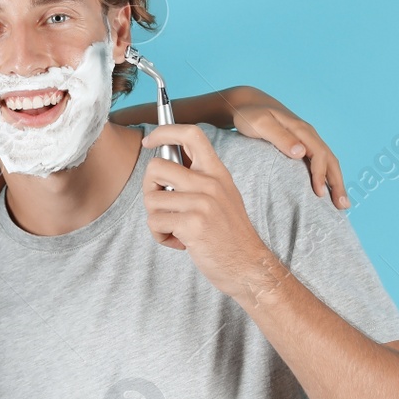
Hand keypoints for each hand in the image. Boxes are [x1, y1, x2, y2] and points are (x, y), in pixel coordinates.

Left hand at [141, 125, 288, 301]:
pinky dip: (160, 235)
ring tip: (175, 229)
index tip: (149, 142)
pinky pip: (155, 222)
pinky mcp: (193, 224)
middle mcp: (210, 183)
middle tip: (161, 205)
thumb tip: (163, 165)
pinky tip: (179, 241)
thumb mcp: (222, 197)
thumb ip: (199, 179)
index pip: (190, 135)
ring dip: (156, 218)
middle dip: (148, 188)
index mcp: (217, 172)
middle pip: (156, 167)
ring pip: (150, 199)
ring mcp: (202, 203)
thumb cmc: (229, 234)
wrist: (249, 266)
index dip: (164, 132)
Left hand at [226, 89, 348, 209]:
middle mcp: (308, 134)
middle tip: (343, 206)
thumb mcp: (260, 124)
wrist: (247, 104)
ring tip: (341, 204)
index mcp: (301, 130)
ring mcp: (306, 139)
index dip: (321, 174)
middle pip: (330, 159)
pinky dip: (327, 176)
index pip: (319, 154)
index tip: (320, 194)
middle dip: (338, 183)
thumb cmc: (249, 115)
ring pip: (328, 161)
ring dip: (336, 181)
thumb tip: (301, 153)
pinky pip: (319, 161)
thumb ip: (279, 137)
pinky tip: (326, 190)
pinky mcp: (301, 144)